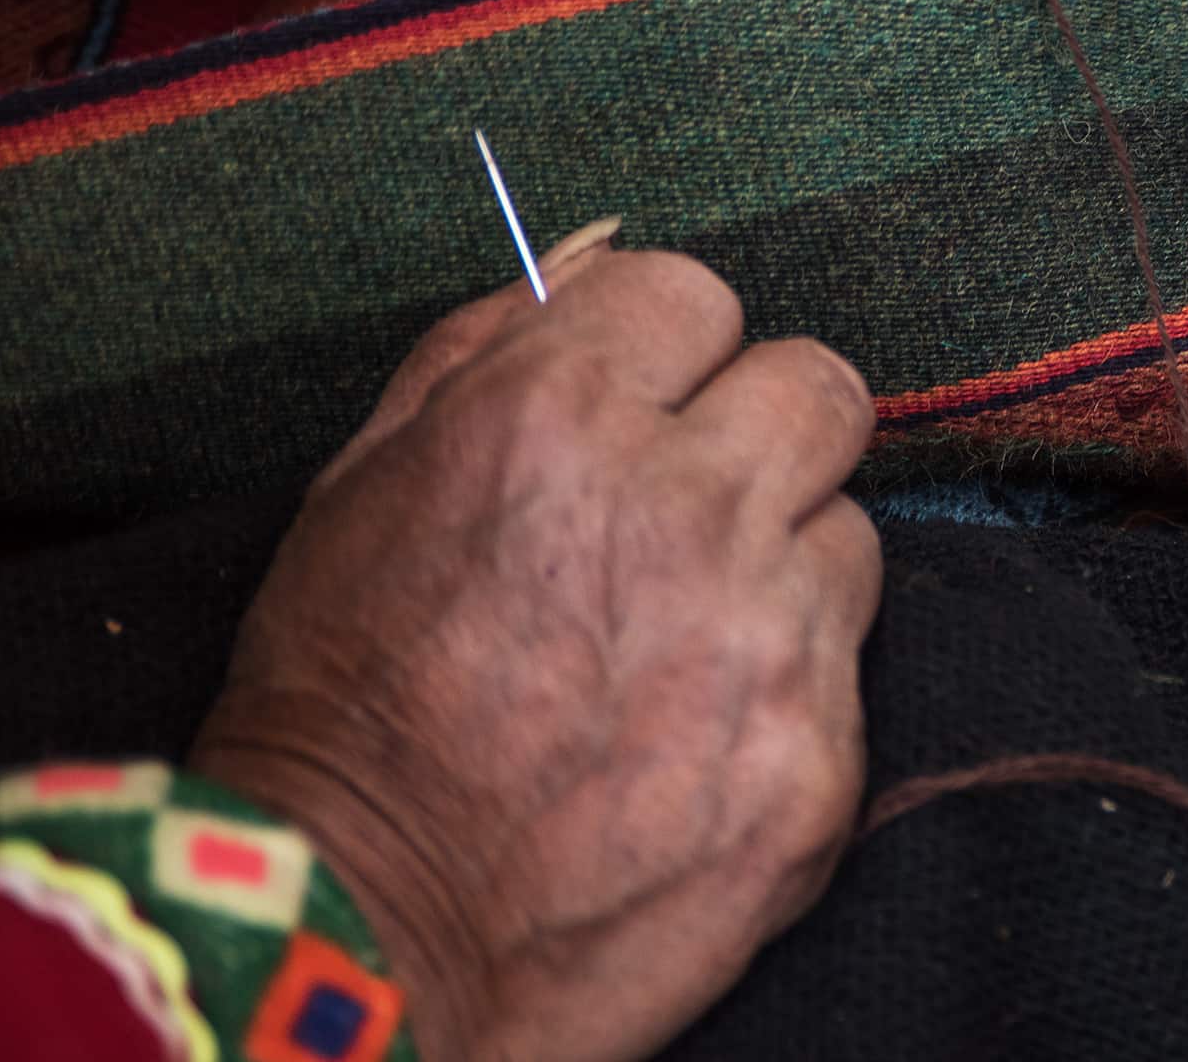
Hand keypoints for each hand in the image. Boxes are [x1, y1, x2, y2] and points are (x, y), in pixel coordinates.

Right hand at [191, 242, 881, 1060]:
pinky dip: (783, 694)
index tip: (638, 406)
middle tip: (695, 505)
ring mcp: (765, 639)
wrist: (358, 935)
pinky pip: (849, 670)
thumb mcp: (362, 485)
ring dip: (780, 566)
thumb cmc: (338, 702)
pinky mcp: (818, 759)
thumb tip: (595, 253)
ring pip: (849, 529)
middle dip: (763, 430)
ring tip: (677, 642)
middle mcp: (683, 510)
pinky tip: (689, 738)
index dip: (663, 353)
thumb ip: (487, 345)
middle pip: (821, 386)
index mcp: (558, 420)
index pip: (696, 293)